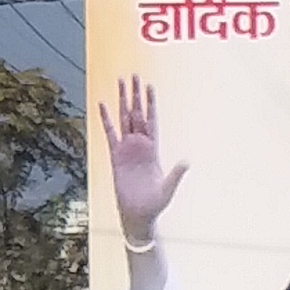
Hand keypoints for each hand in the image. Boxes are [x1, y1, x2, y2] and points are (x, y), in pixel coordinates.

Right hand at [98, 76, 188, 242]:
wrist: (138, 214)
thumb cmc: (155, 204)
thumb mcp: (168, 189)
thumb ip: (176, 174)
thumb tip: (187, 161)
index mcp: (153, 149)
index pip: (151, 120)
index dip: (150, 103)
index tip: (149, 85)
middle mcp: (140, 144)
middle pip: (136, 113)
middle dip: (135, 94)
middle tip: (132, 75)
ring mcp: (126, 148)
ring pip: (123, 118)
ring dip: (122, 100)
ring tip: (119, 82)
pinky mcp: (114, 156)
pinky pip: (109, 133)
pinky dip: (105, 118)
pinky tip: (102, 104)